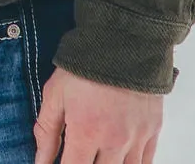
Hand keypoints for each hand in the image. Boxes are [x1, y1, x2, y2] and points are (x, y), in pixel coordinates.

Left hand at [34, 66, 163, 163]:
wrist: (122, 43)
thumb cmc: (84, 68)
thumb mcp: (54, 95)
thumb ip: (46, 132)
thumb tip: (40, 161)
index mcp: (86, 133)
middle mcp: (114, 141)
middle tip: (79, 155)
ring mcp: (137, 138)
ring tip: (98, 155)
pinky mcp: (154, 130)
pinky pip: (146, 162)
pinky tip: (118, 159)